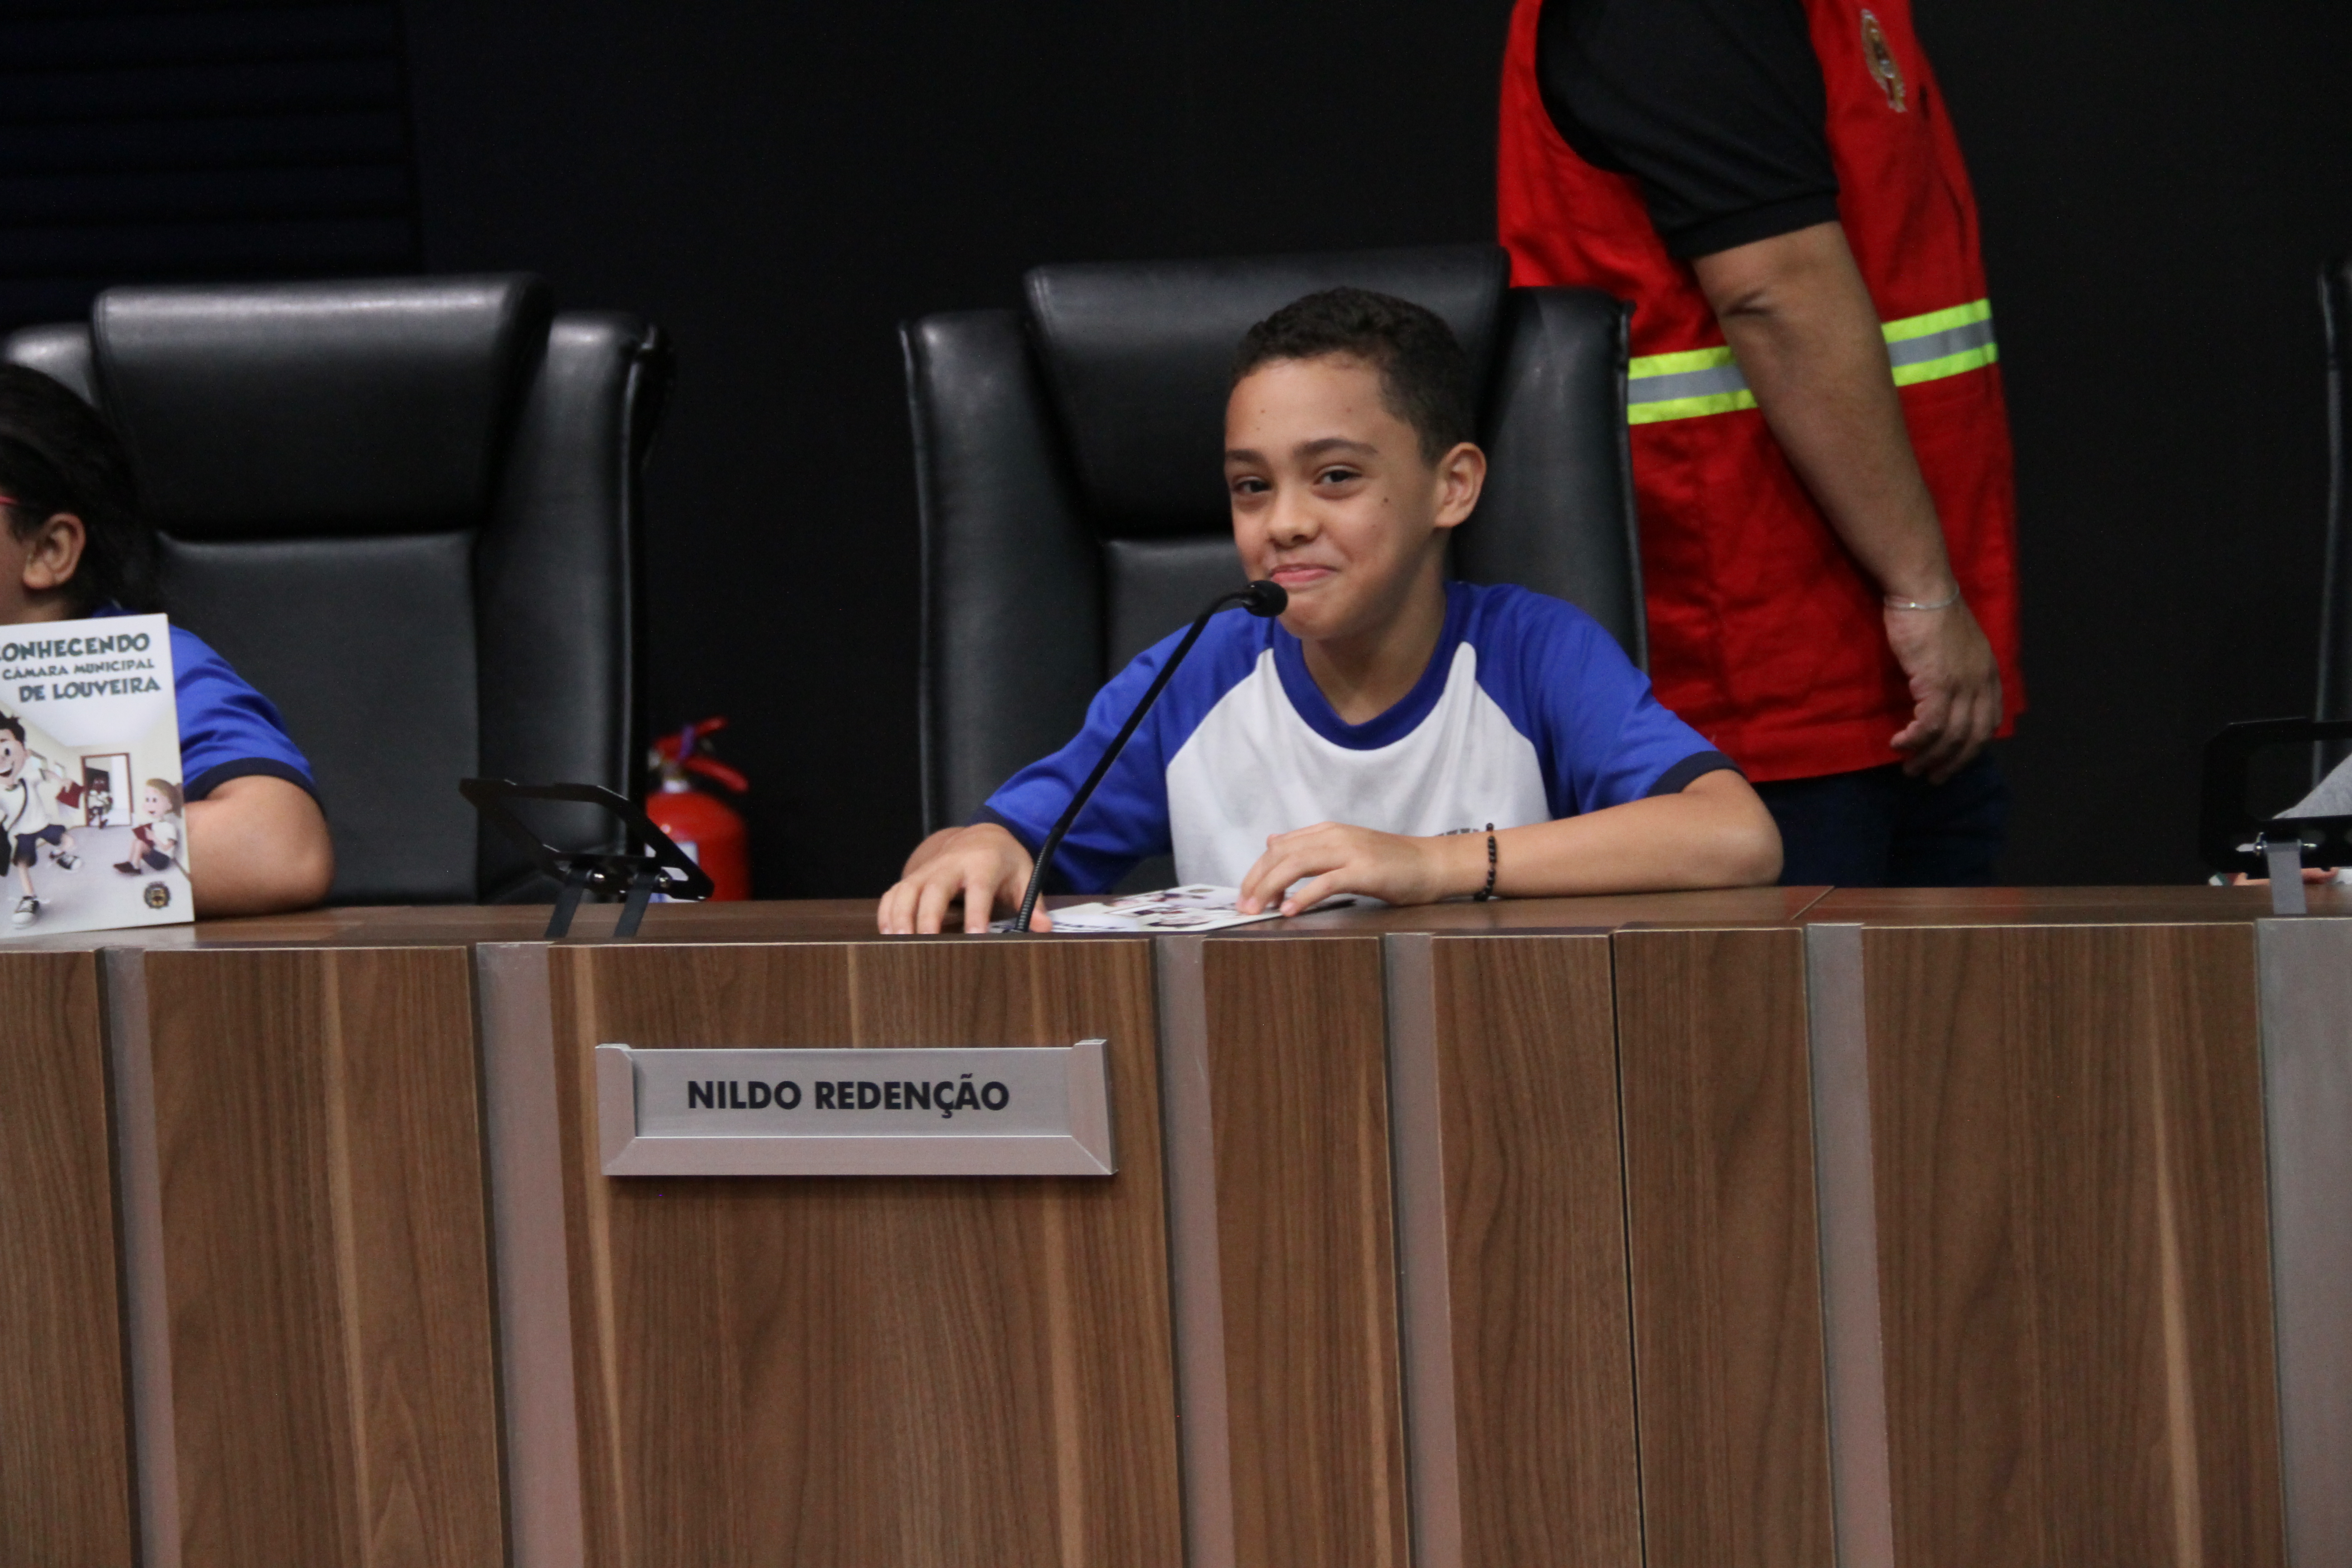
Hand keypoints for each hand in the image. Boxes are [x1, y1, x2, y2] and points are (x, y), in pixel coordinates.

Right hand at [877, 823, 1046, 933]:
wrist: (980, 836)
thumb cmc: (1004, 861)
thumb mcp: (1025, 875)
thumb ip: (1032, 903)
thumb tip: (1044, 929)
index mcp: (982, 864)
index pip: (979, 889)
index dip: (976, 913)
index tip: (974, 937)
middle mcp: (950, 865)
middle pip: (934, 889)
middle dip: (928, 916)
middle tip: (924, 944)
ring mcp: (928, 871)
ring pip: (907, 890)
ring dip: (901, 917)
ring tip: (899, 944)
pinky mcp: (913, 877)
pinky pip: (893, 893)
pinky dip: (887, 913)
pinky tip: (887, 935)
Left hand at [1235, 821, 1476, 915]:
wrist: (1433, 864)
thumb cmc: (1391, 864)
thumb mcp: (1346, 848)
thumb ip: (1310, 846)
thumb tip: (1272, 842)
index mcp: (1327, 832)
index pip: (1279, 848)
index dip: (1257, 871)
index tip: (1244, 895)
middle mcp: (1334, 836)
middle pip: (1281, 855)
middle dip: (1256, 881)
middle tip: (1242, 907)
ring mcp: (1349, 851)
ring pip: (1297, 864)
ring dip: (1271, 888)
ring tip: (1256, 910)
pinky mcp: (1364, 870)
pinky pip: (1326, 882)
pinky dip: (1304, 896)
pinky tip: (1289, 910)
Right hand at [1883, 597, 2001, 782]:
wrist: (1922, 589)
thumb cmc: (1930, 610)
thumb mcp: (1953, 642)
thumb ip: (1955, 667)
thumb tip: (1938, 689)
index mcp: (1988, 672)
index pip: (1989, 720)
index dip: (1972, 746)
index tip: (1953, 758)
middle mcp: (1981, 682)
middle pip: (1974, 737)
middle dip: (1954, 763)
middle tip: (1932, 777)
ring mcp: (1962, 685)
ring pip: (1952, 737)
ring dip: (1929, 758)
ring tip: (1910, 768)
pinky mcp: (1938, 684)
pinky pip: (1930, 726)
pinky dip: (1915, 741)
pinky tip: (1898, 745)